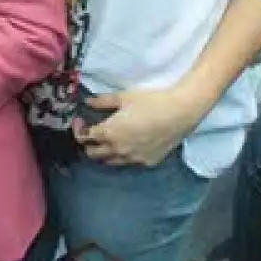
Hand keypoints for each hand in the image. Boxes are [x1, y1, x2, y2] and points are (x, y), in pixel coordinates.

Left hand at [74, 87, 210, 167]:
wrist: (180, 113)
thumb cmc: (151, 102)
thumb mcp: (123, 97)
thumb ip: (103, 101)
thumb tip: (88, 102)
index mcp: (109, 133)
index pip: (84, 138)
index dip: (79, 129)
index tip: (81, 121)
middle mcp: (118, 150)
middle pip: (93, 154)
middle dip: (88, 144)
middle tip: (93, 133)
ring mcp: (133, 159)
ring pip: (110, 162)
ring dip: (105, 153)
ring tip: (109, 140)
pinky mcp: (147, 162)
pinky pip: (129, 162)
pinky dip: (124, 156)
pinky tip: (129, 144)